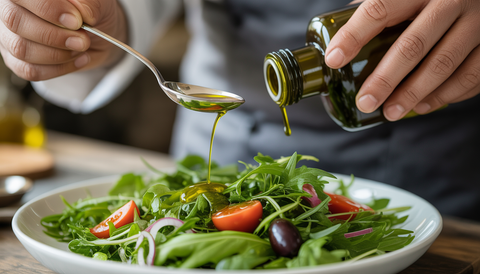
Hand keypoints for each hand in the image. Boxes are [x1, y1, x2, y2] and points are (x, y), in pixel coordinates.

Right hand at [0, 0, 126, 80]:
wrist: (96, 34)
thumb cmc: (89, 13)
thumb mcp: (97, 3)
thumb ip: (88, 3)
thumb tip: (82, 12)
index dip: (49, 9)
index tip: (76, 21)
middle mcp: (10, 9)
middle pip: (15, 21)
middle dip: (54, 36)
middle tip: (82, 40)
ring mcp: (9, 36)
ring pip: (21, 49)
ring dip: (58, 54)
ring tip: (81, 48)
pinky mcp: (16, 60)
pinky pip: (30, 70)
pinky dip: (58, 69)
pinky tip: (77, 60)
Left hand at [325, 0, 479, 120]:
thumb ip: (386, 6)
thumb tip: (344, 36)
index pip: (380, 9)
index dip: (353, 36)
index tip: (333, 60)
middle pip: (412, 45)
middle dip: (384, 79)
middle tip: (365, 102)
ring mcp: (479, 22)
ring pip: (443, 64)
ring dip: (413, 95)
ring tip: (390, 112)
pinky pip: (472, 75)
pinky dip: (446, 95)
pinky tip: (423, 106)